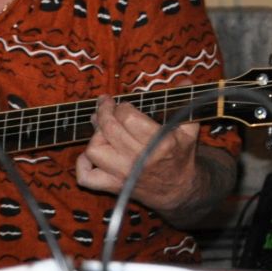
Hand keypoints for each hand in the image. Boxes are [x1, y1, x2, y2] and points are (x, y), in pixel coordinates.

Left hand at [76, 96, 203, 216]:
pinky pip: (86, 177)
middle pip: (109, 129)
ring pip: (95, 150)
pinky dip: (83, 164)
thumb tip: (184, 80)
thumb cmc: (181, 156)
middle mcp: (139, 159)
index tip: (124, 104)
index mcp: (160, 143)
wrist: (178, 190)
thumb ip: (186, 103)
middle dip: (104, 111)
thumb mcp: (189, 129)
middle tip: (106, 103)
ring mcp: (123, 174)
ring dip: (95, 135)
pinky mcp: (113, 186)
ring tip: (102, 127)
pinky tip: (91, 153)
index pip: (129, 118)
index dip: (123, 107)